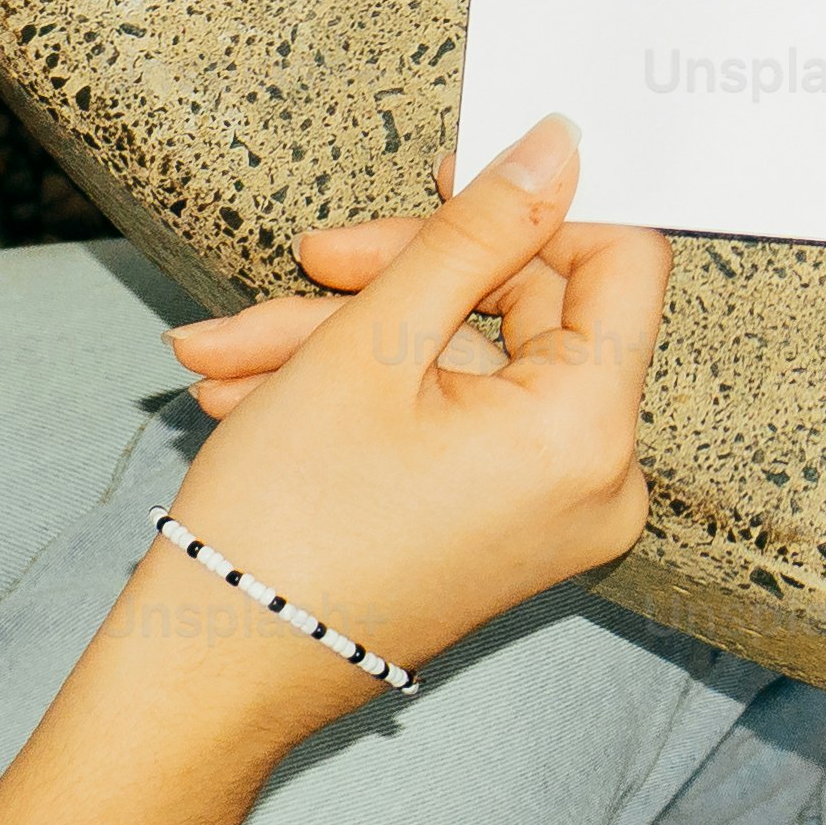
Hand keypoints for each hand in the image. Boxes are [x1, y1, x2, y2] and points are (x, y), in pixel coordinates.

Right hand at [134, 113, 663, 735]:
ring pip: (462, 365)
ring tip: (222, 351)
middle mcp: (594, 482)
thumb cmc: (285, 523)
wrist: (205, 681)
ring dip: (347, 341)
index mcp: (589, 434)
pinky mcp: (499, 528)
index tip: (443, 173)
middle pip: (525, 311)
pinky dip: (362, 397)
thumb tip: (565, 142)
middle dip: (396, 282)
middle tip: (304, 261)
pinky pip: (450, 423)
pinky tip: (250, 392)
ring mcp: (546, 513)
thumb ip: (479, 229)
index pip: (619, 261)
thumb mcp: (375, 342)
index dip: (534, 204)